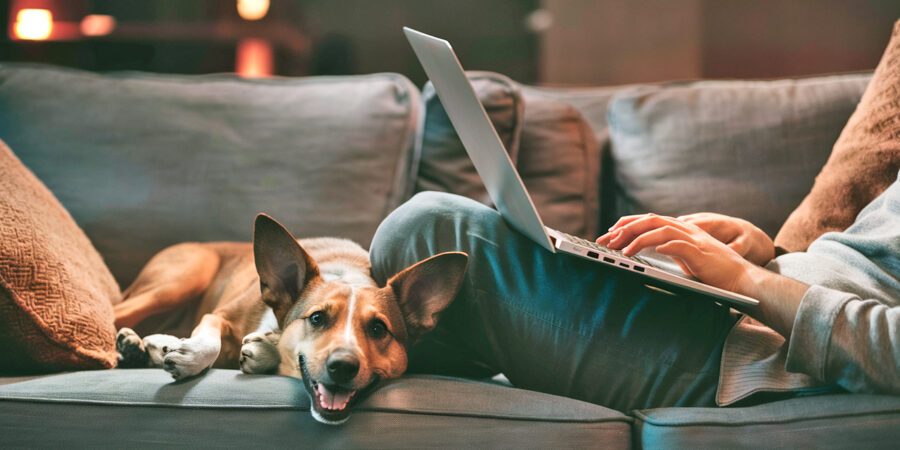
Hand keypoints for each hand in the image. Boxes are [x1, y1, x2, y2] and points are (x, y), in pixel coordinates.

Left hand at [596, 213, 756, 293]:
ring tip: (621, 250)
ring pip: (660, 229)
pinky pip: (677, 244)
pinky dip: (660, 245)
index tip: (610, 232)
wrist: (742, 279)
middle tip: (606, 239)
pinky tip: (645, 251)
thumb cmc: (715, 272)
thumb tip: (652, 250)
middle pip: (651, 220)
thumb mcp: (688, 257)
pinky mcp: (700, 252)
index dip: (628, 223)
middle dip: (625, 228)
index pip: (650, 220)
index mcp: (682, 230)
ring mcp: (694, 239)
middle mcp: (687, 230)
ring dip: (637, 238)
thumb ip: (672, 250)